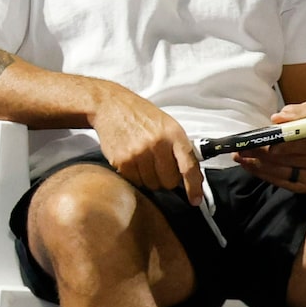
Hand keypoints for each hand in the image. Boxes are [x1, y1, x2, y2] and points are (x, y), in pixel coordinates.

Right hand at [89, 81, 202, 205]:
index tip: (195, 200)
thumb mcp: (167, 125)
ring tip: (143, 160)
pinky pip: (134, 181)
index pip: (189, 167)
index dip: (194, 187)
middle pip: (169, 182)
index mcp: (173, 134)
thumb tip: (192, 176)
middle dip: (166, 179)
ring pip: (151, 184)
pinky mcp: (123, 160)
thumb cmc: (140, 115)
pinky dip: (134, 175)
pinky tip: (132, 160)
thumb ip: (179, 148)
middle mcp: (158, 144)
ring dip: (149, 178)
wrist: (110, 106)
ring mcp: (139, 153)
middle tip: (158, 167)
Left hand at [235, 99, 305, 191]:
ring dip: (258, 166)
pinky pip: (284, 183)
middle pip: (288, 159)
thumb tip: (277, 118)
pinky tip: (251, 167)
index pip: (302, 142)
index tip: (262, 141)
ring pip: (284, 173)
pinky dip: (265, 175)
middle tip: (241, 147)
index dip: (281, 143)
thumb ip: (295, 112)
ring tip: (240, 157)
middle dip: (261, 153)